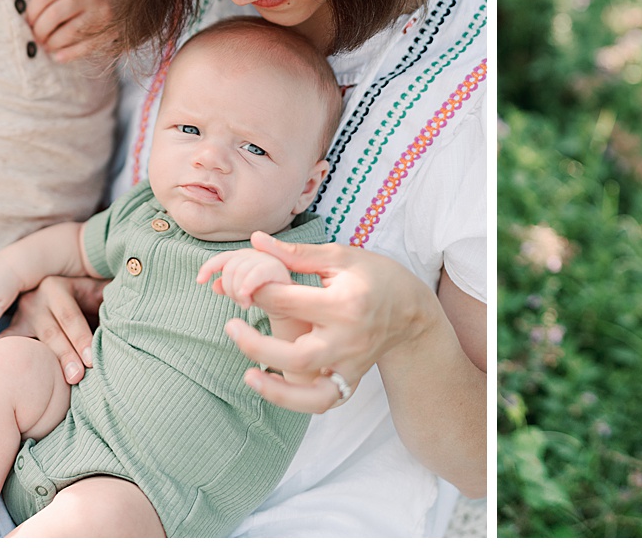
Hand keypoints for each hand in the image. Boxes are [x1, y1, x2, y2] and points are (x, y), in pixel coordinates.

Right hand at [0, 274, 105, 383]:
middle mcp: (37, 299)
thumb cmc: (93, 292)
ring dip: (35, 363)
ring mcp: (23, 313)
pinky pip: (1, 342)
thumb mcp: (101, 289)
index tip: (92, 360)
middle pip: (51, 332)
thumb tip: (131, 302)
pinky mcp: (15, 326)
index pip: (70, 317)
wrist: (71, 278)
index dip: (81, 338)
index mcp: (58, 287)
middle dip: (64, 356)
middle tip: (76, 377)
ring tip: (36, 382)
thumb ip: (111, 296)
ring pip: (30, 341)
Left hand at [26, 0, 113, 62]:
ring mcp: (102, 15)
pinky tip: (58, 57)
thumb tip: (31, 17)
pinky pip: (85, 48)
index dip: (31, 11)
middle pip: (52, 17)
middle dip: (39, 31)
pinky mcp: (111, 31)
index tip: (29, 20)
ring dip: (50, 44)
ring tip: (47, 45)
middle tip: (36, 36)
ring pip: (66, 34)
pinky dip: (68, 55)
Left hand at [198, 247, 291, 311]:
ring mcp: (266, 259)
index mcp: (245, 258)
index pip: (223, 259)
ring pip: (239, 271)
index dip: (209, 267)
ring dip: (238, 291)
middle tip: (240, 303)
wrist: (291, 305)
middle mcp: (255, 254)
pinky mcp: (277, 268)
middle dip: (229, 288)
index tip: (199, 281)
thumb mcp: (243, 293)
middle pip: (229, 267)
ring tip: (246, 304)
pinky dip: (247, 285)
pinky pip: (255, 273)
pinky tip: (245, 298)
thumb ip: (228, 287)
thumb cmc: (266, 297)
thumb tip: (213, 285)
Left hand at [222, 232, 437, 413]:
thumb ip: (296, 254)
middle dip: (255, 345)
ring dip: (274, 389)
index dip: (256, 292)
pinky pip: (322, 401)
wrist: (411, 309)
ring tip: (248, 375)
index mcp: (344, 302)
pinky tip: (273, 387)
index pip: (288, 301)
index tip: (241, 285)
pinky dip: (296, 401)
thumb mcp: (340, 257)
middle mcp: (348, 338)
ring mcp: (351, 364)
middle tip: (230, 326)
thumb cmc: (375, 276)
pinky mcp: (352, 379)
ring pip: (309, 390)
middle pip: (294, 355)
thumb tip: (256, 240)